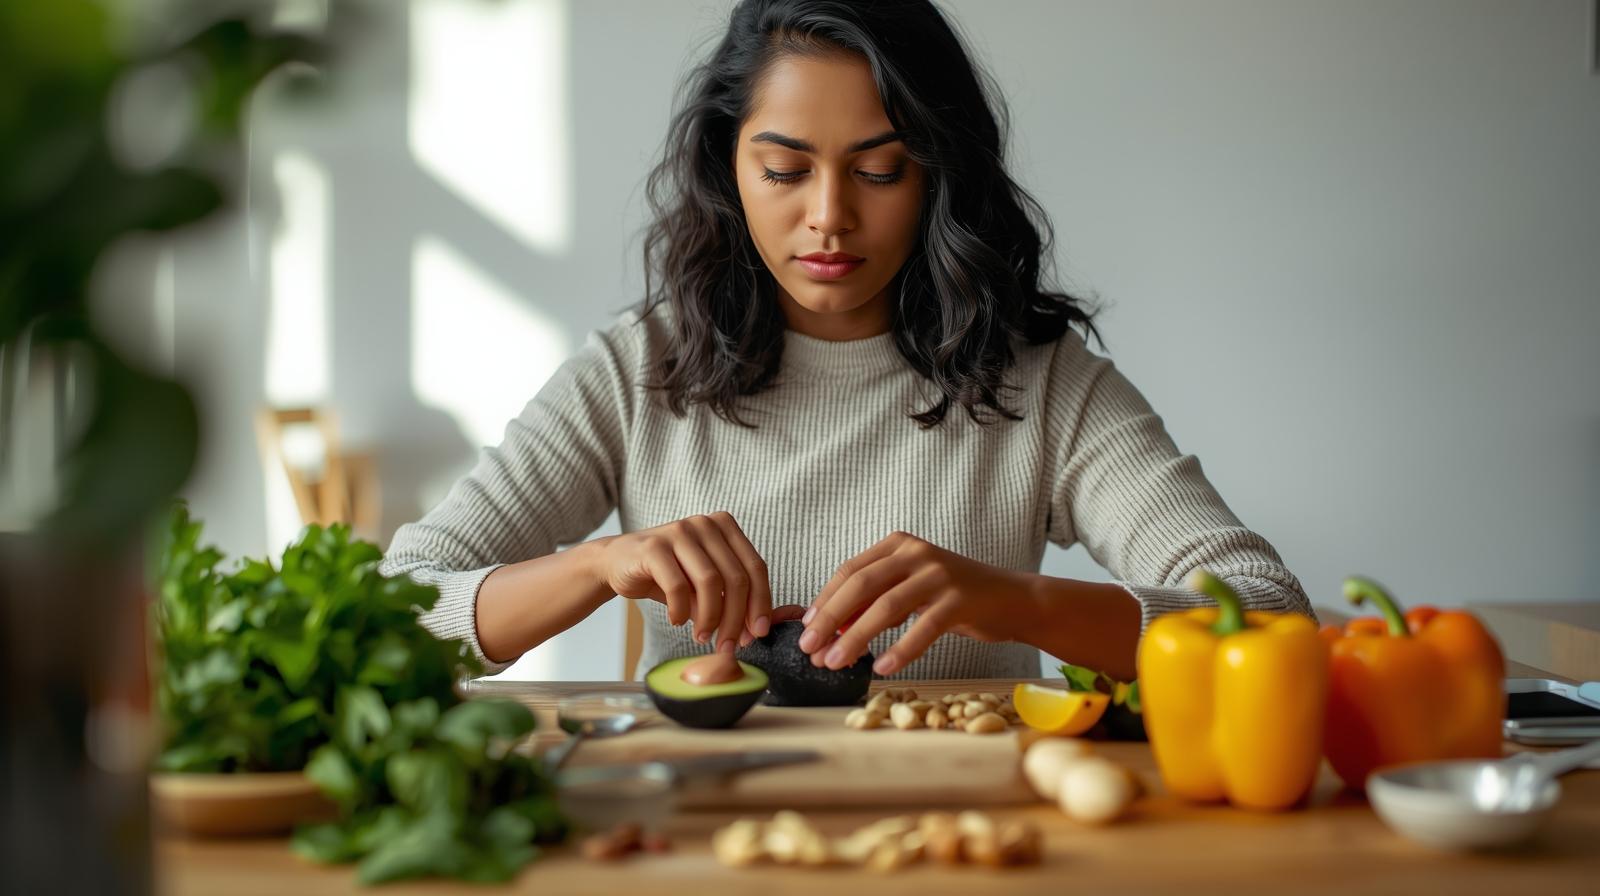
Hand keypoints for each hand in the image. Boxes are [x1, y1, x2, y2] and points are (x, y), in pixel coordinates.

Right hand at [590, 512, 771, 651]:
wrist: (617, 563)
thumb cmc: (667, 574)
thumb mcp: (704, 584)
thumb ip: (730, 598)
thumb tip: (756, 630)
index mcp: (725, 526)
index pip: (755, 568)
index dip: (761, 604)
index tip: (758, 633)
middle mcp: (705, 524)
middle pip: (736, 578)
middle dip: (736, 619)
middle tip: (727, 645)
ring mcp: (679, 531)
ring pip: (710, 583)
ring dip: (710, 618)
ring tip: (702, 637)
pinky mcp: (654, 547)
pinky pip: (678, 586)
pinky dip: (681, 611)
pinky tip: (677, 620)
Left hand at [794, 531, 1034, 675]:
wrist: (1011, 599)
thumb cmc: (953, 598)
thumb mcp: (909, 592)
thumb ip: (873, 604)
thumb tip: (830, 632)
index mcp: (898, 544)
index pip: (850, 571)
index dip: (824, 601)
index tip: (805, 628)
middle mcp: (916, 552)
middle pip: (861, 584)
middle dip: (830, 618)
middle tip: (810, 647)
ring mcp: (939, 574)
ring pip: (886, 606)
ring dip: (856, 637)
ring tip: (836, 663)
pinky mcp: (960, 599)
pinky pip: (922, 628)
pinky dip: (900, 650)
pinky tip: (881, 668)